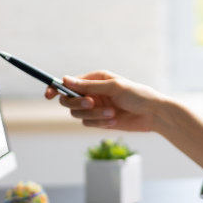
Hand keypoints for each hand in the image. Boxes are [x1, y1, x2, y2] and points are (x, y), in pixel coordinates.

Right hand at [44, 71, 162, 131]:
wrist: (153, 114)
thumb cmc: (137, 95)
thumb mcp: (113, 87)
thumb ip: (88, 86)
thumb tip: (65, 80)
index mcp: (94, 79)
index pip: (68, 83)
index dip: (55, 88)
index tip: (48, 96)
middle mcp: (92, 92)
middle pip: (68, 101)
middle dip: (78, 104)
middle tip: (91, 103)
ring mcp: (95, 107)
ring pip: (78, 115)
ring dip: (94, 115)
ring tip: (112, 114)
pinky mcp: (100, 120)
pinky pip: (88, 124)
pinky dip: (99, 123)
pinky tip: (114, 120)